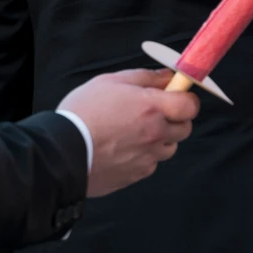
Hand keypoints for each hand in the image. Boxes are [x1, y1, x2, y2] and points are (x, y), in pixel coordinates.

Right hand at [58, 69, 199, 197]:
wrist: (61, 153)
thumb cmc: (82, 113)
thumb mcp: (110, 81)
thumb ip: (145, 77)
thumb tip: (168, 77)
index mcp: (152, 108)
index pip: (191, 105)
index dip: (186, 99)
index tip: (176, 96)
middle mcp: (155, 134)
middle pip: (185, 128)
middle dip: (175, 119)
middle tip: (153, 114)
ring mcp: (147, 158)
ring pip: (168, 148)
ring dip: (159, 140)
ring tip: (133, 133)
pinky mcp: (136, 175)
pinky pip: (150, 164)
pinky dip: (143, 156)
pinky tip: (122, 149)